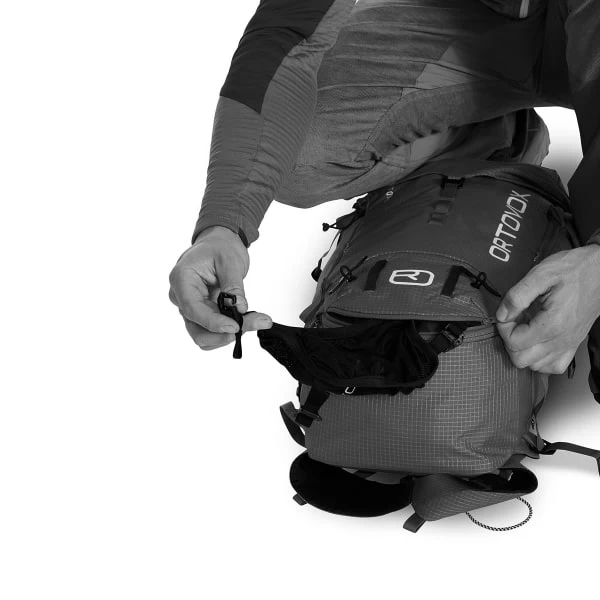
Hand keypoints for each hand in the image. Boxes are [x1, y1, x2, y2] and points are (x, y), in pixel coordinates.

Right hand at [168, 226, 272, 350]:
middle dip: (224, 333)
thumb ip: (234, 286)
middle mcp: (181, 297)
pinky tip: (246, 321)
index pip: (193, 309)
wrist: (219, 244)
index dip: (213, 323)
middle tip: (255, 323)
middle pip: (196, 328)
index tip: (236, 327)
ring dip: (228, 335)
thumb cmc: (220, 247)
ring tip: (255, 320)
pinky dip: (228, 331)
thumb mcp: (230, 261)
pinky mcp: (201, 314)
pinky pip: (211, 331)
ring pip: (204, 335)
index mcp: (182, 279)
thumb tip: (240, 309)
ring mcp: (190, 308)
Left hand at [495, 244, 599, 373]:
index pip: (514, 343)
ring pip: (535, 366)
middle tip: (513, 321)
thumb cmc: (574, 270)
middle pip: (521, 359)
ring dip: (523, 350)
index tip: (507, 314)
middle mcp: (561, 340)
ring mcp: (568, 345)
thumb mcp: (541, 274)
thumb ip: (517, 296)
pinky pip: (553, 366)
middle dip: (510, 341)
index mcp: (552, 323)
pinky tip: (536, 341)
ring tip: (525, 328)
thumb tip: (501, 314)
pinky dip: (540, 359)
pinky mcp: (573, 345)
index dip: (503, 328)